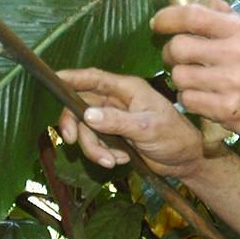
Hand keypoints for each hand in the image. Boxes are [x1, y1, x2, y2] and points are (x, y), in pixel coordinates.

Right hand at [56, 68, 204, 177]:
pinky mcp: (115, 136)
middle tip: (72, 142)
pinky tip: (121, 160)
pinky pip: (96, 142)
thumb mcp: (146, 128)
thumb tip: (87, 115)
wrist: (186, 160)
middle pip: (81, 107)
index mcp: (127, 89)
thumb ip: (116, 121)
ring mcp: (115, 118)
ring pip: (87, 128)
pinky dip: (103, 154)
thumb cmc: (174, 137)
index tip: (53, 80)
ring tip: (111, 161)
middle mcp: (118, 101)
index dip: (72, 78)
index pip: (93, 78)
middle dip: (76, 126)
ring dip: (93, 147)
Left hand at [150, 0, 239, 143]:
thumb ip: (223, 12)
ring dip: (181, 78)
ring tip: (195, 79)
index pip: (193, 16)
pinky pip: (187, 99)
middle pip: (179, 47)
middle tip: (178, 57)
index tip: (157, 23)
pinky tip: (204, 96)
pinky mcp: (225, 109)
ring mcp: (231, 84)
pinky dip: (190, 98)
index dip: (167, 17)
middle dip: (171, 52)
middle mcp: (237, 55)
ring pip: (179, 76)